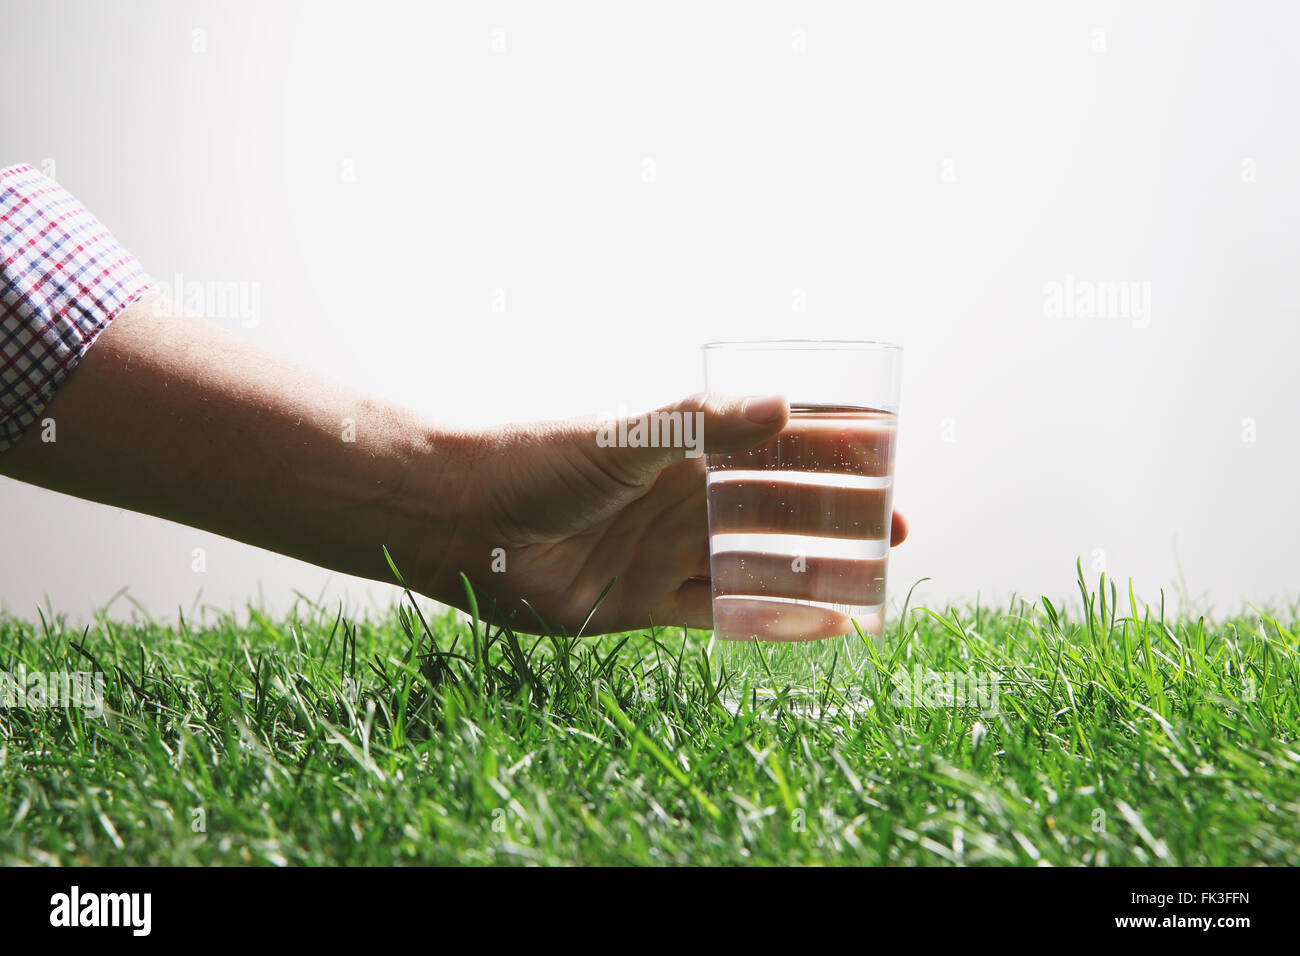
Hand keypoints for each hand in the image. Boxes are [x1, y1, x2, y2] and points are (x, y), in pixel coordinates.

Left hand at [410, 394, 907, 636]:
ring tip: (876, 582)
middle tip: (899, 528)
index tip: (888, 453)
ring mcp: (667, 551)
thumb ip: (703, 424)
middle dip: (838, 514)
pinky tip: (821, 627)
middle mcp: (682, 498)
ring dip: (815, 571)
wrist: (462, 523)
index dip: (831, 445)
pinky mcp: (646, 602)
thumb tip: (784, 404)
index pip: (775, 441)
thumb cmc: (537, 459)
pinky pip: (722, 613)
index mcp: (685, 447)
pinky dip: (771, 620)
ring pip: (759, 564)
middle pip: (778, 506)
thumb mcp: (626, 434)